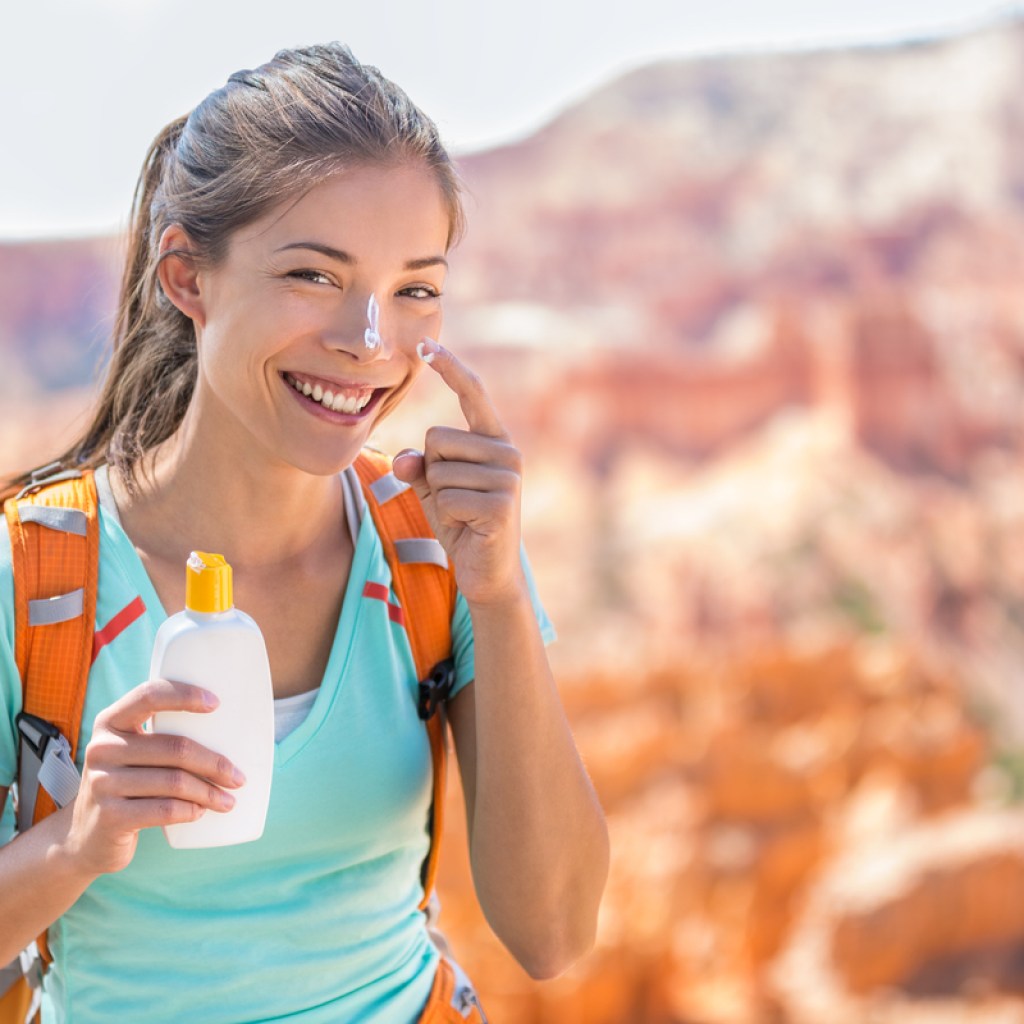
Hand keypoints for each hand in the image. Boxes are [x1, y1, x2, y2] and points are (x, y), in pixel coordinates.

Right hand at [61, 680, 244, 875]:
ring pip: (175, 782)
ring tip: (227, 800)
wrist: (84, 837)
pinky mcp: (110, 817)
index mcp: (111, 721)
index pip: (149, 695)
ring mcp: (102, 783)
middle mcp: (102, 747)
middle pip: (176, 747)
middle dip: (215, 764)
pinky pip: (165, 809)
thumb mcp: (131, 753)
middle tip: (238, 778)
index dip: (185, 696)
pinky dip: (191, 810)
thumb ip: (161, 737)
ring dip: (209, 792)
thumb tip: (228, 731)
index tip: (217, 704)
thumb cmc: (125, 785)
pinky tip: (200, 812)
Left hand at [392, 339, 525, 606]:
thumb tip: (405, 462)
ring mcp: (508, 477)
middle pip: (436, 438)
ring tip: (463, 515)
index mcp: (493, 439)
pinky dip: (446, 516)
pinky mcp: (501, 504)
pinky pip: (446, 497)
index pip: (472, 394)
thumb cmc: (461, 521)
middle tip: (455, 499)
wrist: (487, 571)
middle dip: (431, 471)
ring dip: (438, 498)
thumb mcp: (433, 488)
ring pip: (438, 470)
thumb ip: (418, 466)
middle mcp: (507, 451)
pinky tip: (468, 527)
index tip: (425, 344)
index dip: (450, 368)